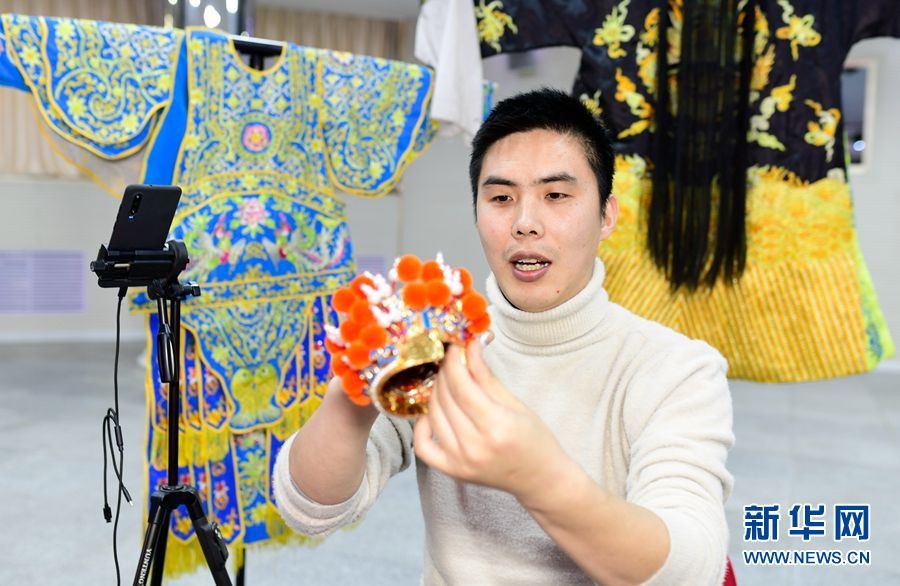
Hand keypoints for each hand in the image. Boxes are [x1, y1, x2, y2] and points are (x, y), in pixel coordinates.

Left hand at [413, 340, 569, 501]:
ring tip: (447, 384)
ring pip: (433, 416)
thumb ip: (485, 376)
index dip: (453, 361)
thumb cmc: (534, 439)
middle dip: (445, 373)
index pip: (461, 385)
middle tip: (452, 362)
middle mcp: (474, 445)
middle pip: (445, 398)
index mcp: (496, 425)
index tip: (454, 347)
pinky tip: (434, 414)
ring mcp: (460, 461)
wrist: (539, 478)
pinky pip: (422, 446)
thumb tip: (469, 347)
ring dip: (436, 393)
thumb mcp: (515, 403)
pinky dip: (422, 426)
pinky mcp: (452, 472)